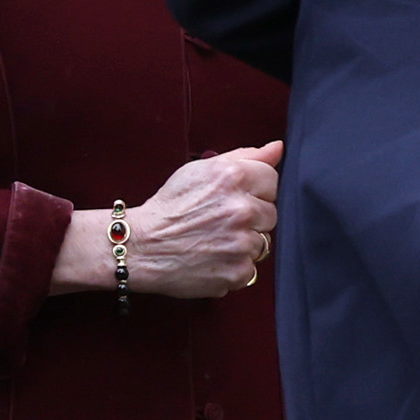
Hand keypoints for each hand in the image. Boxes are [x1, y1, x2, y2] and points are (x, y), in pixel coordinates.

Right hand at [53, 144, 281, 299]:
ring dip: (243, 243)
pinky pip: (251, 269)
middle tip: (219, 221)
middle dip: (250, 217)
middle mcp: (241, 209)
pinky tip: (212, 259)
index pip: (272, 181)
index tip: (232, 198)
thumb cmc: (170, 207)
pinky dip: (234, 267)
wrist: (141, 246)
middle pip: (270, 213)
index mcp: (233, 177)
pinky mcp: (237, 272)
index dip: (253, 190)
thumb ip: (245, 156)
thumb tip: (278, 148)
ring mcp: (241, 243)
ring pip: (262, 243)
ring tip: (214, 240)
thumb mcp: (201, 170)